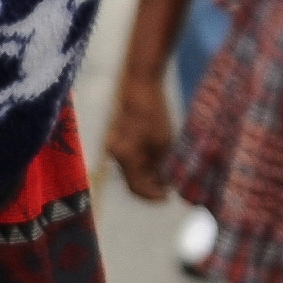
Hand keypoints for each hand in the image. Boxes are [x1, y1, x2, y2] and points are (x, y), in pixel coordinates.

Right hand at [103, 67, 176, 201]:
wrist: (139, 86)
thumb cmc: (153, 114)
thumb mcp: (163, 144)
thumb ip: (160, 166)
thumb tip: (163, 183)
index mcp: (126, 158)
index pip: (137, 188)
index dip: (153, 196)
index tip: (168, 196)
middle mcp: (115, 154)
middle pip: (132, 180)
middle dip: (150, 186)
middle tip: (168, 187)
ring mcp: (114, 145)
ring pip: (130, 169)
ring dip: (146, 175)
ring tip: (165, 174)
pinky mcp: (117, 137)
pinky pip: (128, 157)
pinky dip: (141, 163)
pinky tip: (156, 161)